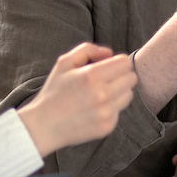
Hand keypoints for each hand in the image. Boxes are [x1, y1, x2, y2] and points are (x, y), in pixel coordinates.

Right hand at [17, 43, 137, 155]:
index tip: (108, 67)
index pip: (125, 63)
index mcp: (91, 76)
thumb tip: (110, 53)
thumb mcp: (64, 63)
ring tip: (99, 95)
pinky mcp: (107, 126)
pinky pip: (120, 111)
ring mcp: (106, 112)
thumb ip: (87, 50)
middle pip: (131, 78)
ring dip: (118, 93)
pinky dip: (111, 108)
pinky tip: (95, 109)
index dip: (117, 63)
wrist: (44, 125)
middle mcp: (102, 94)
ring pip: (128, 94)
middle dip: (120, 76)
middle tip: (105, 81)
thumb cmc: (54, 92)